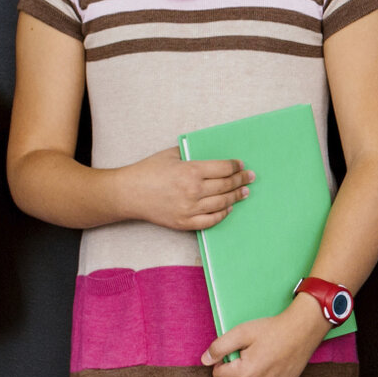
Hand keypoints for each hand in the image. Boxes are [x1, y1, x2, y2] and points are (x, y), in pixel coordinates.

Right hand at [122, 147, 253, 230]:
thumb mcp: (171, 154)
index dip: (236, 167)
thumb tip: (210, 154)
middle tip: (250, 178)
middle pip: (226, 186)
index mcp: (191, 171)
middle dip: (241, 181)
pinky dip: (222, 215)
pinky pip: (210, 220)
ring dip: (236, 197)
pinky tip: (228, 209)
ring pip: (222, 204)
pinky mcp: (184, 222)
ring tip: (244, 193)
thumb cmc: (148, 171)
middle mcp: (193, 190)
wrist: (128, 193)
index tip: (241, 165)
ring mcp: (189, 208)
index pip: (224, 169)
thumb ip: (191, 153)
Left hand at [202, 300, 332, 376]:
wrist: (304, 328)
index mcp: (245, 373)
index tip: (235, 347)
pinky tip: (276, 358)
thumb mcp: (241, 332)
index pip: (218, 374)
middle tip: (253, 347)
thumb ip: (219, 347)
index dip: (223, 358)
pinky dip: (267, 372)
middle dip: (239, 364)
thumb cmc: (273, 329)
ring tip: (266, 352)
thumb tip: (204, 360)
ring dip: (253, 369)